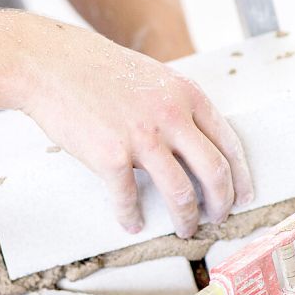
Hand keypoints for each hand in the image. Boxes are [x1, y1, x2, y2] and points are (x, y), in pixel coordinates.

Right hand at [20, 22, 253, 237]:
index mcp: (185, 95)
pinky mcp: (111, 157)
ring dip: (186, 218)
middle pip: (214, 172)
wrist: (51, 65)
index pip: (228, 142)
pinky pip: (128, 199)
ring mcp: (142, 138)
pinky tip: (132, 223)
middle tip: (217, 218)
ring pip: (181, 192)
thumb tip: (185, 145)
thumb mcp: (151, 78)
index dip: (240, 175)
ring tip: (183, 229)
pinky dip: (132, 216)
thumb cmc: (94, 69)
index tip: (242, 195)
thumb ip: (173, 107)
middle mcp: (171, 116)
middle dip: (221, 203)